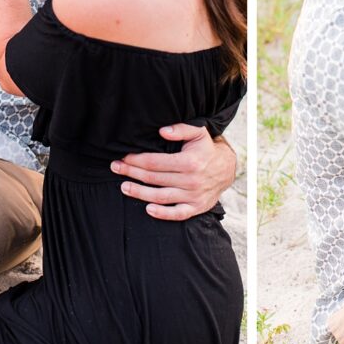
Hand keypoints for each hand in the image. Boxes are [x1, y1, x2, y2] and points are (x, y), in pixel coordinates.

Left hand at [111, 124, 237, 220]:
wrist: (227, 168)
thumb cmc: (207, 149)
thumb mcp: (198, 132)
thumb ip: (181, 129)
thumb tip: (162, 131)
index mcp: (189, 162)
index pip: (155, 162)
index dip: (136, 159)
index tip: (123, 156)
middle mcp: (190, 180)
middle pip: (154, 178)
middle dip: (132, 172)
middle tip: (116, 168)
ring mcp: (193, 196)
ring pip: (161, 196)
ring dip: (140, 193)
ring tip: (124, 187)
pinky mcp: (196, 207)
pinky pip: (177, 214)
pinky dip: (162, 214)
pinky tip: (148, 209)